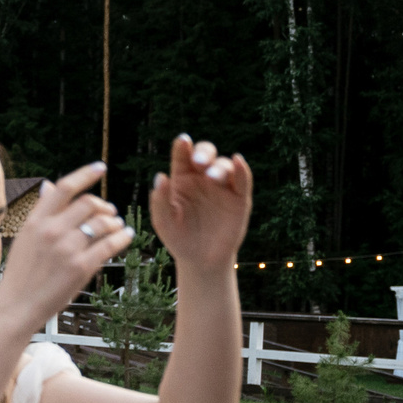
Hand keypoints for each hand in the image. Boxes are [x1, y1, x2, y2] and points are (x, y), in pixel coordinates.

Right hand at [0, 163, 133, 328]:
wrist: (17, 306)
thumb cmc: (22, 274)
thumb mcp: (25, 237)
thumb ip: (40, 212)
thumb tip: (49, 185)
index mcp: (35, 220)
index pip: (64, 188)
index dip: (85, 174)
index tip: (99, 168)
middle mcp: (51, 230)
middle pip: (88, 203)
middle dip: (103, 205)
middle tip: (110, 212)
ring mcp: (67, 248)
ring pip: (103, 222)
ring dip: (115, 222)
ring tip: (118, 226)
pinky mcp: (81, 266)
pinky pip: (110, 244)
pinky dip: (122, 238)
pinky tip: (126, 236)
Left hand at [149, 135, 253, 273]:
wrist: (201, 261)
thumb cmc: (179, 238)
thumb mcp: (164, 222)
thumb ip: (160, 201)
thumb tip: (160, 177)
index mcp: (182, 179)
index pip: (182, 157)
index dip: (182, 147)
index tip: (182, 142)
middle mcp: (203, 178)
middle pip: (206, 154)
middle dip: (203, 153)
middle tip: (198, 162)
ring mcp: (222, 187)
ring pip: (224, 165)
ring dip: (219, 167)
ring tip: (212, 178)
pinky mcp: (240, 198)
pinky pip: (242, 180)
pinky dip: (242, 169)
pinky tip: (238, 162)